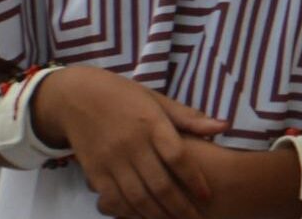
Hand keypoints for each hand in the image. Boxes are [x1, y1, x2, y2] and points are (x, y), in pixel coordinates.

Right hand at [32, 66, 228, 218]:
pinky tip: (145, 217)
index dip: (194, 179)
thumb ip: (189, 118)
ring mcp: (111, 159)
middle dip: (180, 207)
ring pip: (138, 197)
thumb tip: (225, 126)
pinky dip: (130, 213)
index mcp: (151, 123)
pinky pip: (114, 200)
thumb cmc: (124, 96)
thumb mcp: (156, 99)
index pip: (178, 156)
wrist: (76, 97)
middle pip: (160, 184)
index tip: (207, 196)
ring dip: (158, 215)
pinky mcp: (94, 171)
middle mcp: (131, 143)